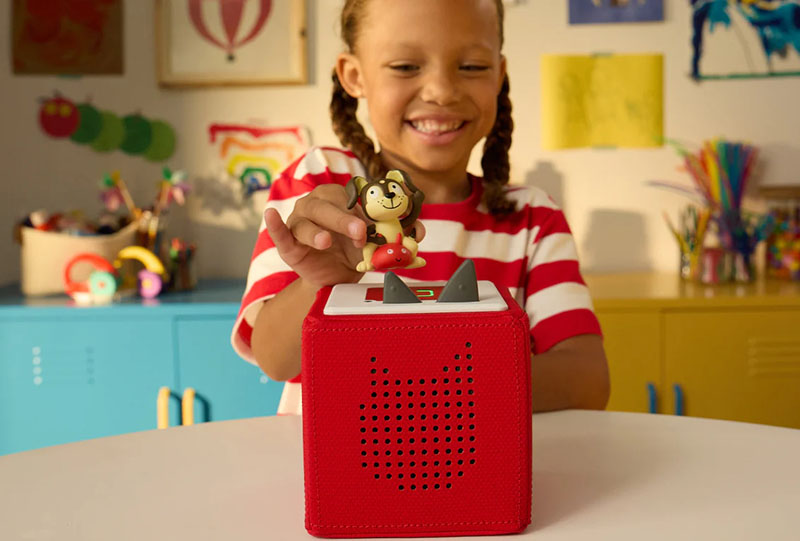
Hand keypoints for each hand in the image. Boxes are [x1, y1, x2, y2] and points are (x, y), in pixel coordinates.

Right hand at [265, 184, 425, 288]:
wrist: (337, 278)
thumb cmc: (355, 252)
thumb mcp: (377, 244)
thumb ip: (397, 235)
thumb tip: (420, 232)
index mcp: (341, 199)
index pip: (352, 199)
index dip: (364, 210)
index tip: (378, 224)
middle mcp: (318, 205)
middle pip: (327, 206)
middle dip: (344, 219)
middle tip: (359, 234)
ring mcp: (300, 222)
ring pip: (305, 221)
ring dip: (316, 231)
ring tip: (326, 242)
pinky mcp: (288, 244)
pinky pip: (280, 233)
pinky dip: (275, 225)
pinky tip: (270, 216)